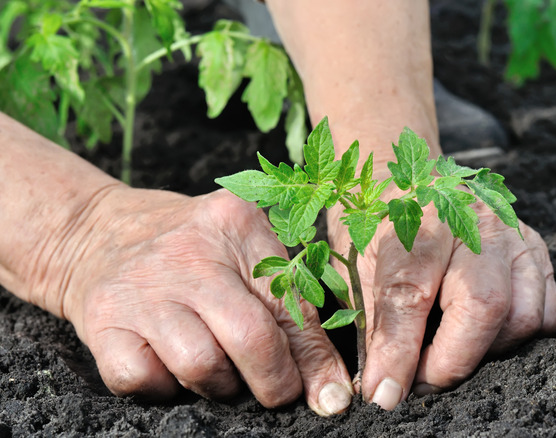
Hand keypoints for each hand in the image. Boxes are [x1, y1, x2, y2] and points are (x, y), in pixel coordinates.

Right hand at [59, 188, 352, 414]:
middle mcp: (189, 253)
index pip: (291, 303)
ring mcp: (141, 287)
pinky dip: (163, 388)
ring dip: (218, 386)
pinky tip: (168, 366)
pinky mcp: (102, 321)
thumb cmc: (188, 247)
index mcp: (237, 224)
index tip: (331, 396)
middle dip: (274, 382)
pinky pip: (143, 380)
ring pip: (201, 367)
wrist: (94, 230)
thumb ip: (287, 301)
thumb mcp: (241, 249)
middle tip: (277, 392)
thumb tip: (328, 383)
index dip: (315, 359)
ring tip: (217, 369)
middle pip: (251, 337)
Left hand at [327, 185, 555, 409]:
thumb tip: (383, 389)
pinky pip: (547, 309)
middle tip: (421, 380)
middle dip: (452, 361)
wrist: (413, 179)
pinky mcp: (536, 248)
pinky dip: (518, 335)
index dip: (398, 352)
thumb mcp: (358, 264)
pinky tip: (485, 334)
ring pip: (522, 314)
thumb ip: (375, 322)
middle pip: (484, 305)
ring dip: (487, 351)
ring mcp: (512, 233)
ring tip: (451, 351)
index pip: (410, 293)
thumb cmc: (380, 223)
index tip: (385, 393)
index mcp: (417, 217)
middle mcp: (473, 219)